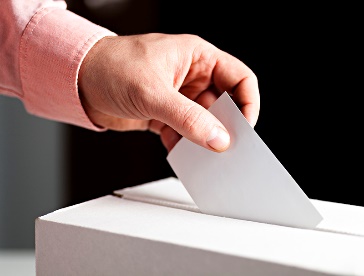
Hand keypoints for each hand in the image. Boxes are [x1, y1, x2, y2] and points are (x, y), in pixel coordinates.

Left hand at [78, 33, 259, 151]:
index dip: (248, 103)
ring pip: (204, 122)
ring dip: (203, 139)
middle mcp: (191, 77)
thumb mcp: (152, 92)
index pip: (239, 79)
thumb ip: (187, 117)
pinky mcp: (165, 115)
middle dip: (225, 126)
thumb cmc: (110, 67)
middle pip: (224, 104)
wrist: (77, 81)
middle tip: (224, 147)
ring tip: (200, 154)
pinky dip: (185, 145)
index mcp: (197, 58)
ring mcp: (179, 98)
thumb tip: (218, 139)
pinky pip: (185, 133)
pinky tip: (179, 152)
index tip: (244, 128)